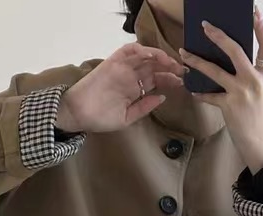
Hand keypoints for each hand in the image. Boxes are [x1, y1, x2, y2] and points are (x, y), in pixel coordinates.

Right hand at [56, 44, 186, 133]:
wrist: (79, 114)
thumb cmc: (100, 118)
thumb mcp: (127, 118)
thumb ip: (144, 108)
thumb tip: (162, 97)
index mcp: (135, 90)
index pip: (156, 80)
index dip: (170, 79)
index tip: (182, 82)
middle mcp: (131, 76)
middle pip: (154, 67)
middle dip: (169, 67)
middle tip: (182, 70)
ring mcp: (123, 68)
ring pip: (144, 56)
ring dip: (159, 56)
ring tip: (170, 62)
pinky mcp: (113, 61)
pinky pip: (129, 50)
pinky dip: (141, 49)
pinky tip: (152, 55)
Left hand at [178, 5, 262, 173]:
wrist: (261, 144)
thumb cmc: (259, 119)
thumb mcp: (261, 93)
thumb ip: (251, 76)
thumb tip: (233, 62)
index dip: (262, 27)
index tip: (255, 12)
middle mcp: (254, 81)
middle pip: (235, 51)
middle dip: (218, 36)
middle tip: (205, 26)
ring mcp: (241, 93)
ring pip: (214, 71)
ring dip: (196, 61)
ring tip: (183, 54)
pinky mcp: (229, 106)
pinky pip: (209, 95)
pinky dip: (199, 93)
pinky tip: (192, 89)